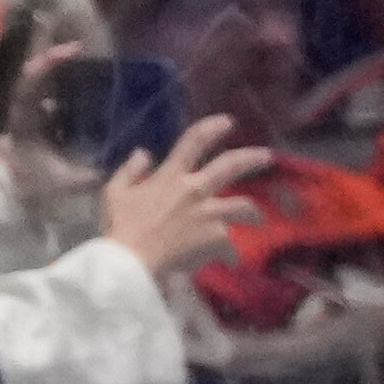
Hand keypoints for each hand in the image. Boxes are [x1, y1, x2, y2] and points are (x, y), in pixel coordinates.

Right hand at [96, 117, 270, 279]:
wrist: (132, 261)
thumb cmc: (121, 226)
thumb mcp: (116, 192)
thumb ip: (130, 170)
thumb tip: (143, 153)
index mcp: (170, 176)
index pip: (193, 142)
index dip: (212, 128)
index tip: (227, 122)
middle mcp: (194, 189)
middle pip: (231, 166)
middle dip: (252, 158)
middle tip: (267, 156)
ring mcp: (209, 213)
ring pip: (245, 205)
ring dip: (253, 212)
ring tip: (257, 217)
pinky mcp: (217, 236)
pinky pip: (231, 243)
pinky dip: (229, 251)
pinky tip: (228, 260)